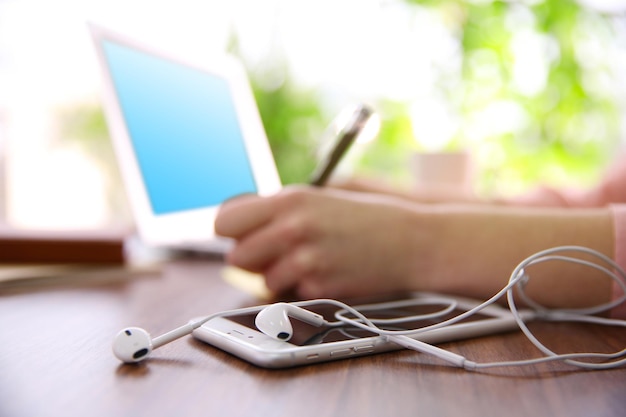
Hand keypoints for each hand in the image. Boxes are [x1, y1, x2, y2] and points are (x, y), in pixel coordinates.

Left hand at [215, 186, 433, 298]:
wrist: (412, 242)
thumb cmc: (366, 218)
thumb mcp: (319, 199)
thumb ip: (277, 211)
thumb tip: (238, 227)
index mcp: (289, 199)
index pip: (225, 220)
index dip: (233, 232)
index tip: (243, 236)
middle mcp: (292, 228)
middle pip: (236, 256)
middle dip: (253, 258)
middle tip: (277, 252)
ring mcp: (305, 260)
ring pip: (263, 280)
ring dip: (281, 276)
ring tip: (312, 260)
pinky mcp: (319, 287)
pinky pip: (292, 294)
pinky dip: (305, 288)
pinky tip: (330, 272)